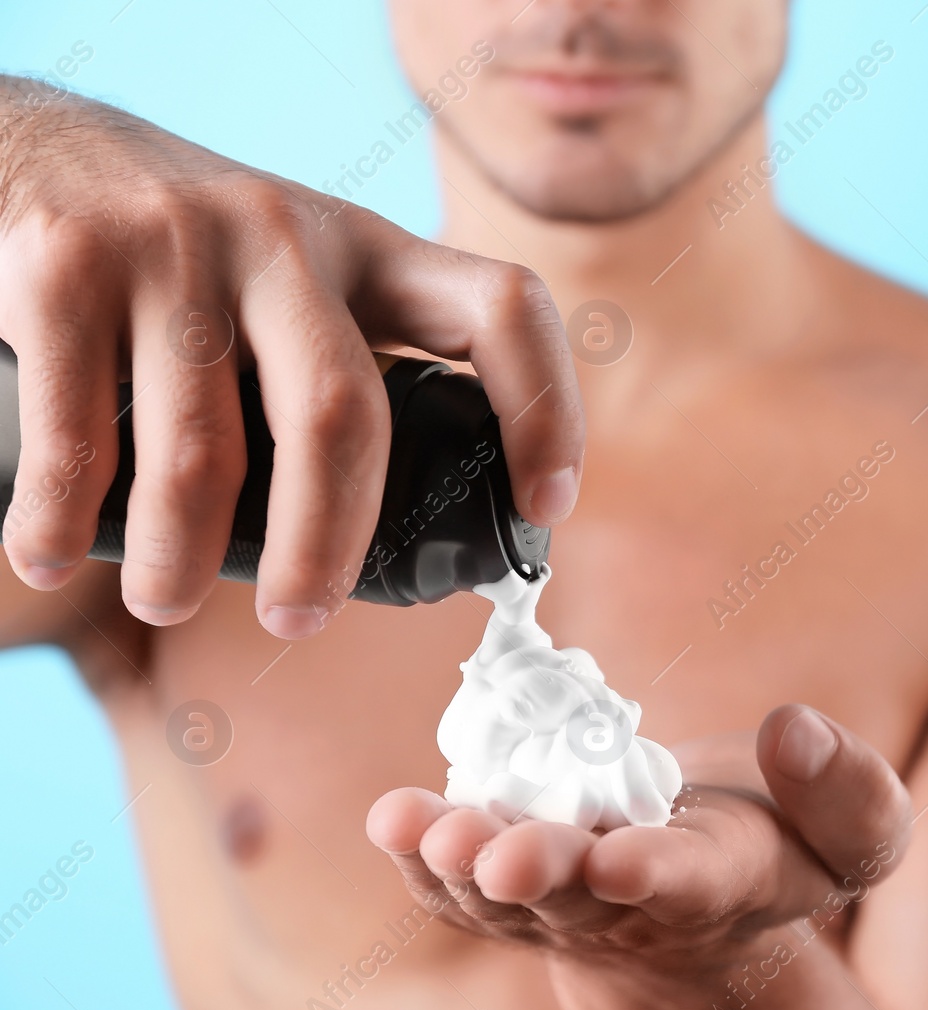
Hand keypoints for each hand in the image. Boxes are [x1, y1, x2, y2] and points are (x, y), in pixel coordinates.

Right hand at [0, 76, 582, 636]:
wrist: (30, 142)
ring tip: (170, 600)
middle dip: (325, 542)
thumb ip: (348, 368)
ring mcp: (178, 241)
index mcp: (372, 249)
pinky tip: (54, 554)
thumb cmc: (191, 261)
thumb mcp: (298, 282)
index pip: (502, 306)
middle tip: (300, 619)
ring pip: (205, 450)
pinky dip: (62, 520)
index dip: (545, 410)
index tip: (545, 509)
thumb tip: (404, 529)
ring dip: (183, 558)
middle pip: (342, 414)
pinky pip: (78, 431)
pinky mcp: (69, 260)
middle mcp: (288, 234)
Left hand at [366, 705, 912, 1009]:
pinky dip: (423, 854)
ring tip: (424, 830)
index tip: (619, 858)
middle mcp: (629, 905)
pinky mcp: (508, 884)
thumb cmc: (781, 842)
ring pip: (502, 896)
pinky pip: (460, 882)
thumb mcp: (855, 833)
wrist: (702, 886)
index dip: (651, 872)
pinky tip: (395, 819)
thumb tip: (792, 731)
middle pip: (577, 898)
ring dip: (463, 864)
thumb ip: (847, 792)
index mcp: (721, 885)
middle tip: (505, 857)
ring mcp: (558, 901)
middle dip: (541, 874)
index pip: (687, 884)